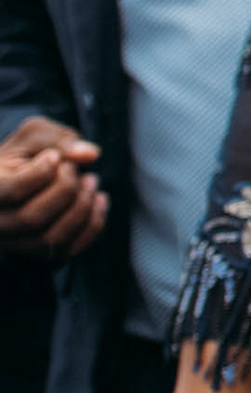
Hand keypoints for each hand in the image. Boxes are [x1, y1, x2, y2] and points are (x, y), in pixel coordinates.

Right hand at [0, 118, 106, 260]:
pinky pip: (69, 251)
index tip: (55, 157)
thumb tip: (89, 154)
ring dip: (82, 207)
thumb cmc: (27, 156)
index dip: (42, 172)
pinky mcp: (40, 255)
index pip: (11, 191)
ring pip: (51, 239)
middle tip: (73, 169)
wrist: (23, 179)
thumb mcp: (35, 136)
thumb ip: (59, 139)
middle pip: (32, 218)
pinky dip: (93, 224)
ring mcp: (16, 244)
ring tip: (90, 180)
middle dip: (65, 188)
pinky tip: (99, 199)